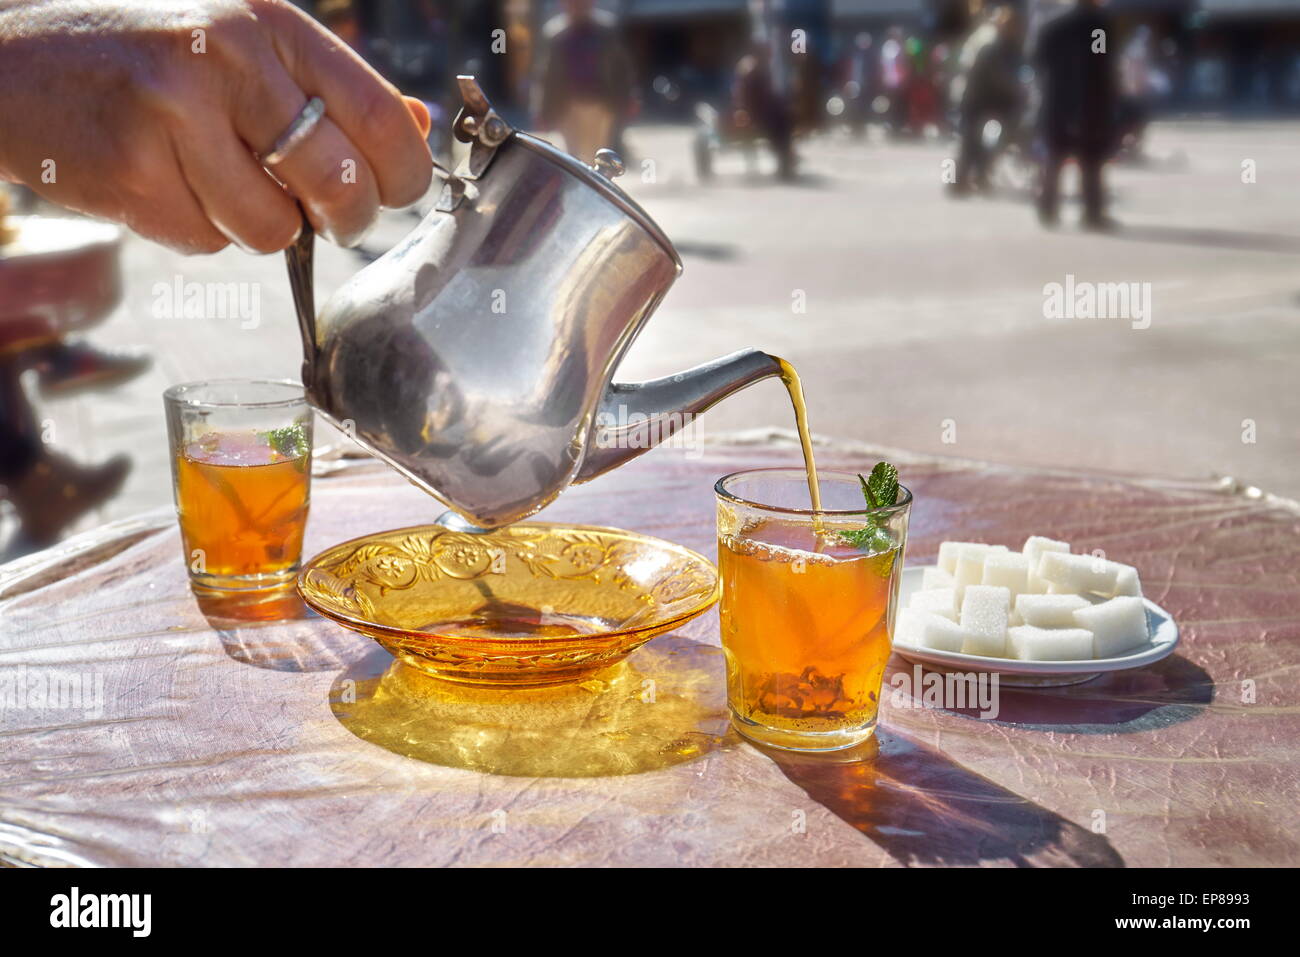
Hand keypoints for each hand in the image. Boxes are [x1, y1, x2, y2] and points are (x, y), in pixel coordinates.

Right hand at [0, 0, 432, 252]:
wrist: (12, 62)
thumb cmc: (145, 56)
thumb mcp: (242, 45)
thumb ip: (330, 89)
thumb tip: (417, 127)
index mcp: (269, 23)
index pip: (382, 116)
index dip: (402, 174)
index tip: (390, 191)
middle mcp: (228, 58)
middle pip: (339, 185)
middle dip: (342, 220)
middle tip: (323, 214)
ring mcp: (175, 114)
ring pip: (273, 229)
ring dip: (256, 225)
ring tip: (212, 178)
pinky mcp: (132, 173)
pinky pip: (208, 243)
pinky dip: (196, 230)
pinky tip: (161, 182)